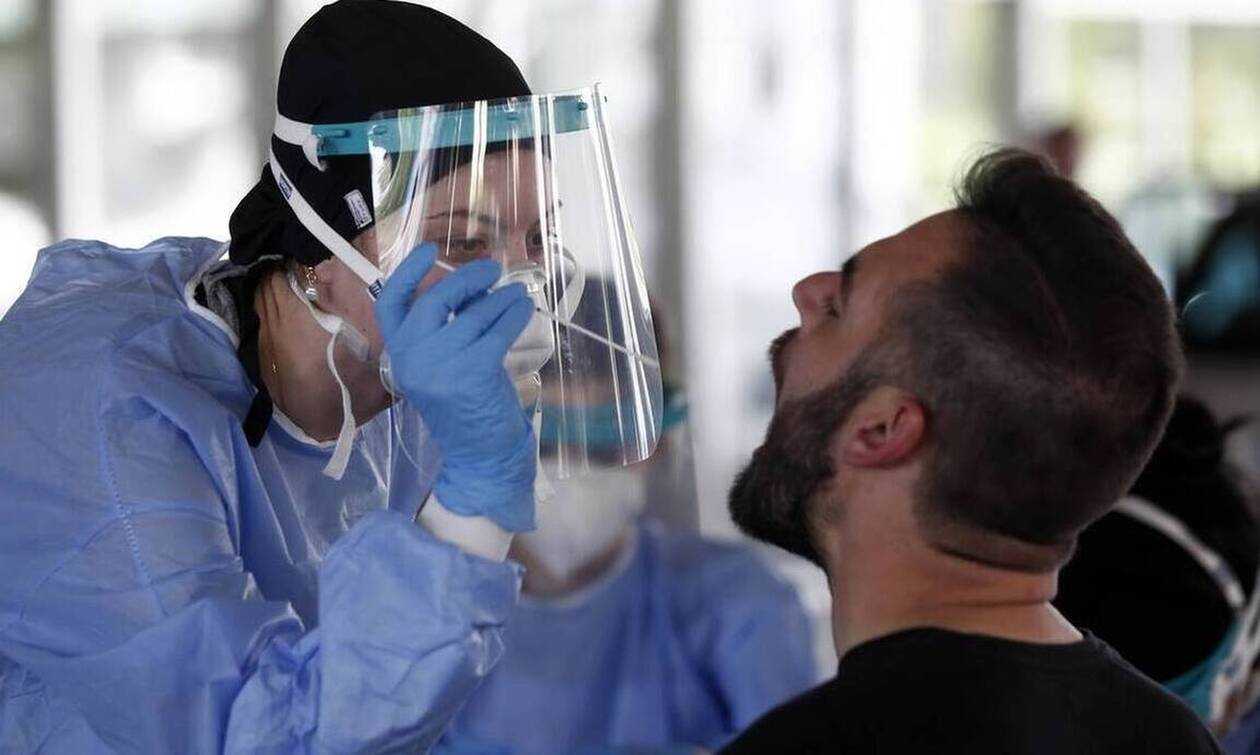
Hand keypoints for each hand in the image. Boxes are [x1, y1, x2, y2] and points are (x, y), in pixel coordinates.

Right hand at [375, 243, 536, 531]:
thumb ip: (445, 329)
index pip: (389, 304)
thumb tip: (473, 285)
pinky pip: (497, 330)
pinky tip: (523, 309)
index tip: (429, 249)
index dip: (406, 272)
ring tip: (516, 293)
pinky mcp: (473, 372)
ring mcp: (441, 366)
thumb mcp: (442, 365)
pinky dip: (513, 314)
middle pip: (433, 301)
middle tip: (492, 269)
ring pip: (473, 314)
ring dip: (500, 298)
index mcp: (399, 355)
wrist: (480, 456)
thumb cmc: (465, 407)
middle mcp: (413, 359)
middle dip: (466, 279)